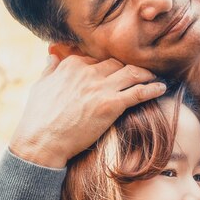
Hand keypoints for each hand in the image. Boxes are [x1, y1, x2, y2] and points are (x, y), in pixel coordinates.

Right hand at [9, 54, 165, 167]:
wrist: (41, 143)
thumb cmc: (38, 118)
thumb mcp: (40, 86)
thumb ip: (50, 69)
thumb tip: (52, 56)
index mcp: (72, 64)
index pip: (99, 58)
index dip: (111, 65)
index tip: (119, 70)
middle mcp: (88, 71)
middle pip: (118, 63)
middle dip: (131, 67)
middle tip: (143, 72)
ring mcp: (100, 87)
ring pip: (132, 72)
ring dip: (147, 73)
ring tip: (155, 77)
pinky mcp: (110, 104)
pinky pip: (139, 91)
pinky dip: (153, 89)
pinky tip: (161, 88)